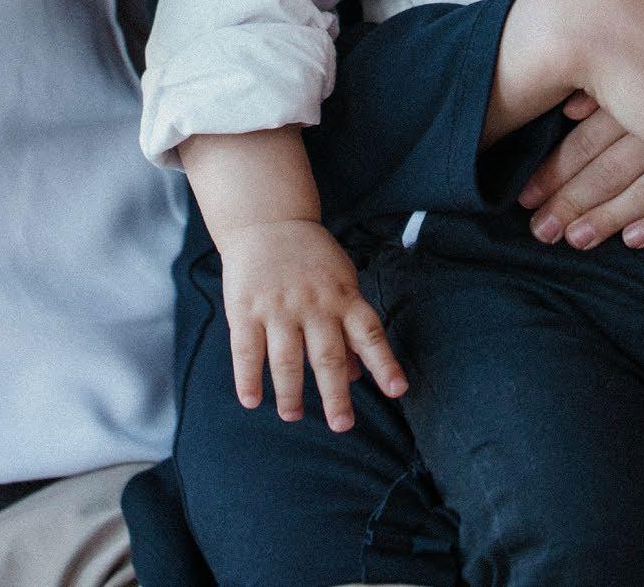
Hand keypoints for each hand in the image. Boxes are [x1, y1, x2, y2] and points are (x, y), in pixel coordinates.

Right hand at [220, 219, 405, 432]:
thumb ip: (349, 328)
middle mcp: (314, 305)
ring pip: (287, 358)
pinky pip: (247, 349)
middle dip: (336, 394)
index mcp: (342, 297)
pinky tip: (251, 399)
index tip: (398, 390)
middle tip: (342, 425)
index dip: (384, 363)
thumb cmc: (310, 258)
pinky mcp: (246, 308)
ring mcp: (278, 307)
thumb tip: (358, 375)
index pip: (369, 333)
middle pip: (327, 355)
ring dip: (291, 392)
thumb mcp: (340, 282)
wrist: (266, 218)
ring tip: (293, 416)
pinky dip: (248, 377)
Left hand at [519, 96, 643, 250]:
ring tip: (575, 241)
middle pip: (605, 167)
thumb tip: (571, 103)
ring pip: (642, 190)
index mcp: (641, 82)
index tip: (524, 196)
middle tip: (538, 232)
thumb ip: (620, 70)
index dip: (555, 168)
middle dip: (569, 202)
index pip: (587, 136)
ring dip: (607, 218)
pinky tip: (635, 240)